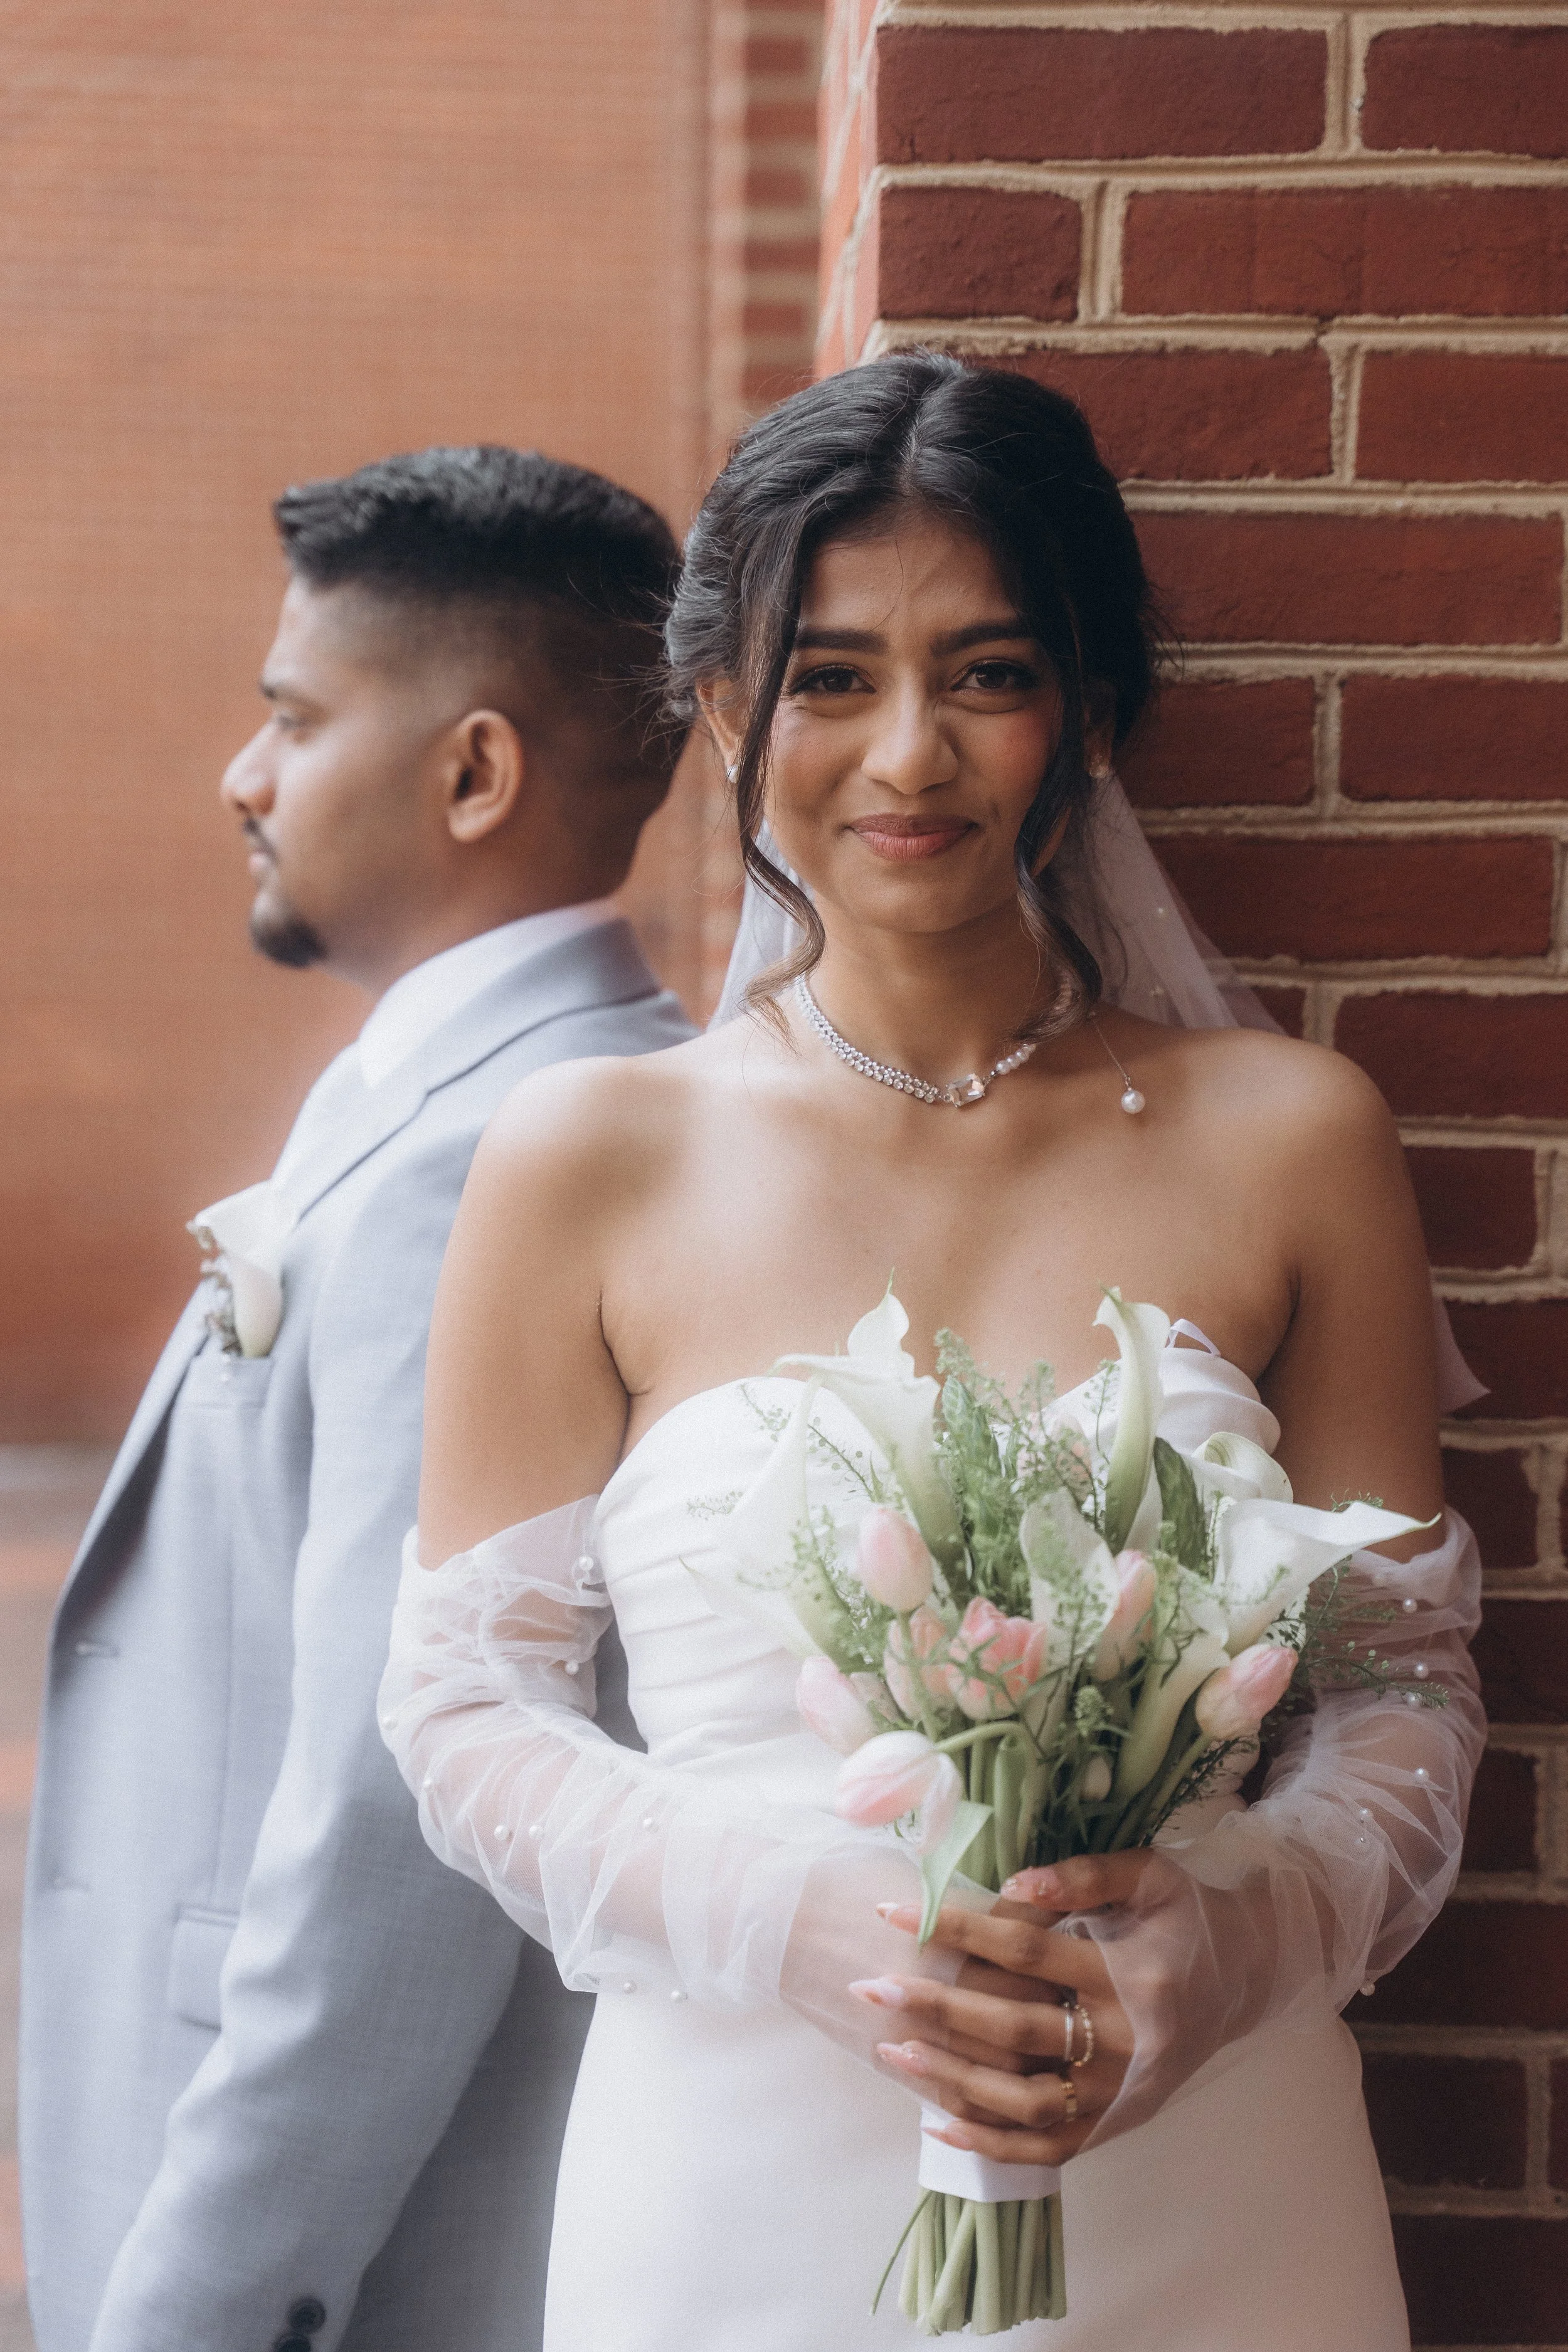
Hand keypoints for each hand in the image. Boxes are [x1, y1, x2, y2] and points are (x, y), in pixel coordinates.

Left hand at [849, 1853, 1164, 2165]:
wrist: (1248, 1976)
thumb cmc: (1188, 1917)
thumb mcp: (1149, 1876)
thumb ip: (1082, 1876)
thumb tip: (1010, 1887)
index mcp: (1133, 1973)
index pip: (1025, 1950)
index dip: (958, 1929)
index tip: (892, 1914)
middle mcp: (1128, 2042)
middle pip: (1015, 2029)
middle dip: (935, 2008)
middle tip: (871, 1989)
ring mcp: (1122, 2092)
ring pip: (1024, 2099)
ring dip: (952, 2079)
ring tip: (892, 2052)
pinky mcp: (1120, 2122)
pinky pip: (1049, 2145)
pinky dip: (991, 2142)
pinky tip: (937, 2123)